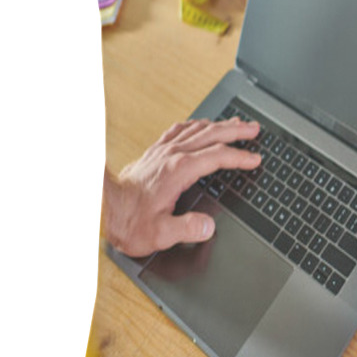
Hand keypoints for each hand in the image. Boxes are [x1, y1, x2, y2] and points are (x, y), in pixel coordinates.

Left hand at [103, 118, 261, 255]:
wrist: (100, 207)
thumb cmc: (128, 221)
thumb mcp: (159, 233)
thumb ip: (186, 228)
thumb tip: (208, 225)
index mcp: (179, 171)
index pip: (218, 157)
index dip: (240, 157)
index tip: (255, 158)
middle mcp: (172, 155)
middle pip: (211, 135)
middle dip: (236, 131)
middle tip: (254, 128)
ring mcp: (163, 151)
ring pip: (198, 129)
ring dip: (220, 125)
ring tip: (236, 123)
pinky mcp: (154, 152)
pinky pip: (179, 130)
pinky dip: (196, 124)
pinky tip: (200, 125)